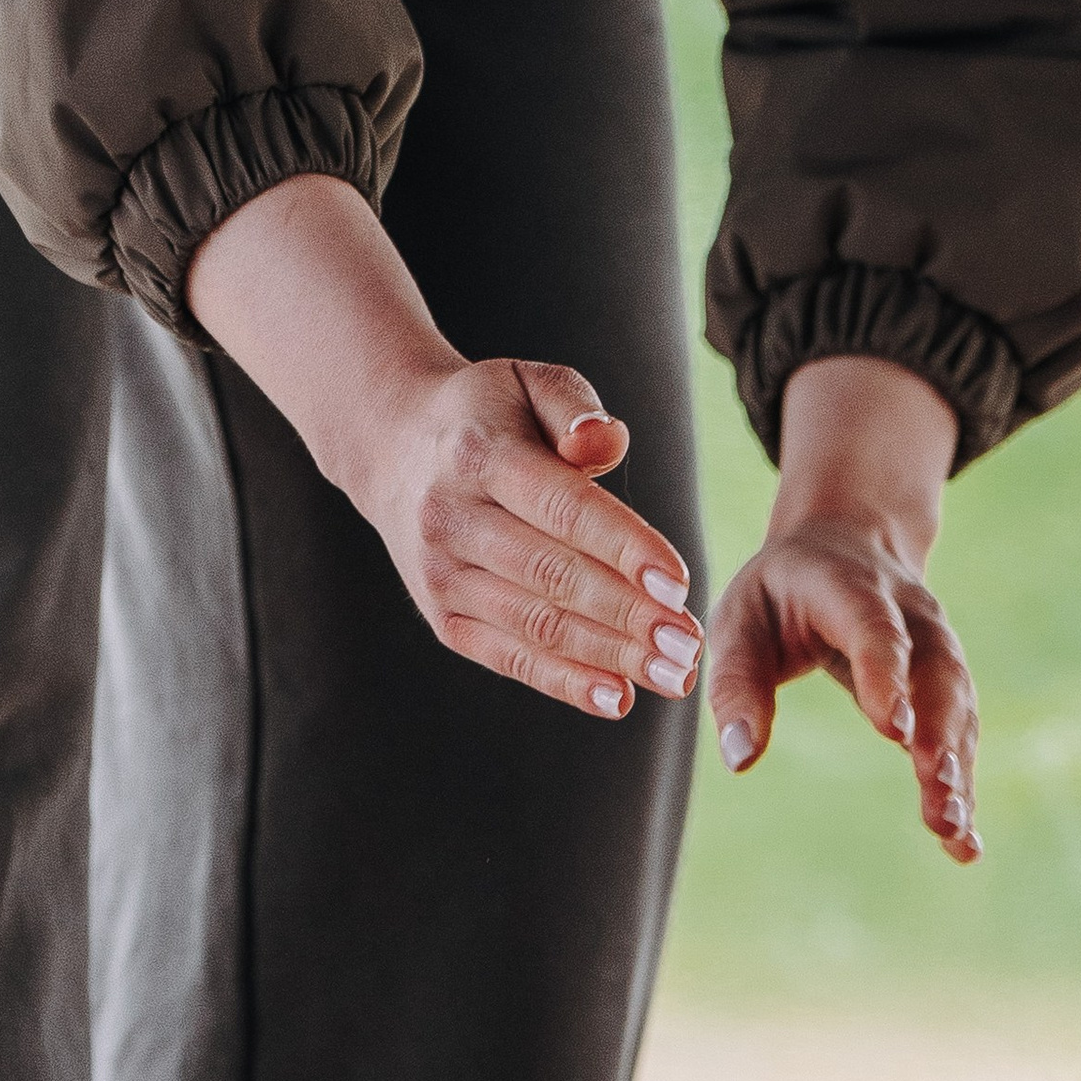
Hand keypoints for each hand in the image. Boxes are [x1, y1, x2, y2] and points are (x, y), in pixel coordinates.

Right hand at [184, 176, 699, 720]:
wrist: (392, 450)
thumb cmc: (488, 414)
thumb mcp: (528, 382)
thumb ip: (574, 407)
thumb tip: (604, 444)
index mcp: (478, 455)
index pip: (562, 507)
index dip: (622, 546)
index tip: (678, 581)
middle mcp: (451, 520)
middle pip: (551, 576)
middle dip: (627, 616)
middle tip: (688, 643)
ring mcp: (442, 577)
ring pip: (535, 625)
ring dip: (609, 657)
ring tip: (674, 675)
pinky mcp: (444, 620)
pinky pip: (511, 659)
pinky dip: (566, 683)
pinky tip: (620, 698)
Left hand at [707, 357, 979, 860]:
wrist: (848, 544)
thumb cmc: (779, 593)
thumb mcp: (739, 621)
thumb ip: (737, 685)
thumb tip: (739, 760)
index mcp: (850, 588)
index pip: (875, 629)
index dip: (887, 675)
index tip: (895, 730)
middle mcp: (910, 615)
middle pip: (936, 673)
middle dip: (940, 734)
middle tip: (936, 792)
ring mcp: (937, 648)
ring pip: (958, 708)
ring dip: (957, 771)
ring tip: (951, 831)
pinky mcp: (946, 685)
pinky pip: (960, 734)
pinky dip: (962, 786)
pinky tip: (963, 843)